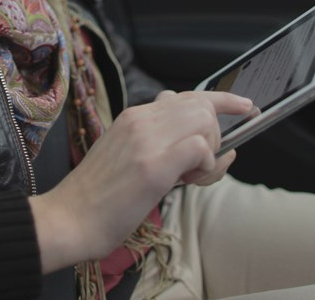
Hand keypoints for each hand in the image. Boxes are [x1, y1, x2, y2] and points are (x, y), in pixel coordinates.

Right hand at [29, 90, 251, 272]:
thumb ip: (158, 139)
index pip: (189, 95)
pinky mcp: (153, 167)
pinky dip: (206, 166)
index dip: (223, 100)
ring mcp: (147, 141)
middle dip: (216, 135)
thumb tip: (199, 139)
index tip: (245, 106)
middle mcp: (141, 120)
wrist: (69, 218)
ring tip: (190, 177)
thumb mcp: (125, 153)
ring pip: (205, 121)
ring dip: (211, 151)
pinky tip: (187, 182)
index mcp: (134, 116)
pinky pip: (201, 149)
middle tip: (200, 166)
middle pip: (203, 105)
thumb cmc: (99, 196)